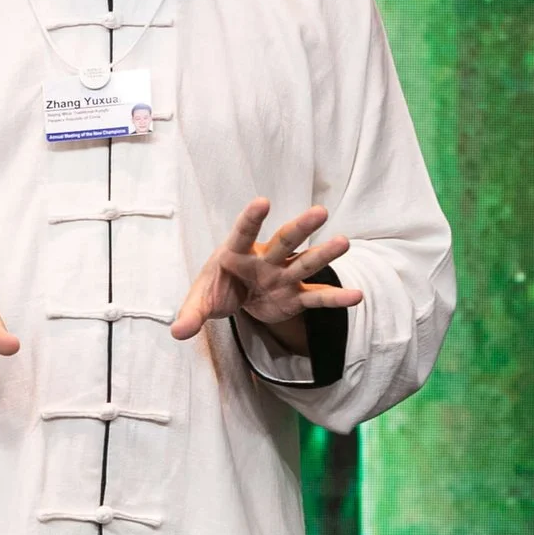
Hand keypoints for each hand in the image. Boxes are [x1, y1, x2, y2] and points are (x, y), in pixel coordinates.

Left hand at [170, 198, 362, 341]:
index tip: (262, 202)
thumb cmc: (217, 289)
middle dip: (301, 227)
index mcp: (236, 252)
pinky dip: (335, 299)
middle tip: (320, 212)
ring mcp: (283, 276)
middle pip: (284, 240)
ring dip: (323, 254)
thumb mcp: (200, 302)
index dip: (251, 218)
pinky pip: (317, 297)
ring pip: (305, 263)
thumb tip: (177, 332)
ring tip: (344, 242)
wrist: (236, 298)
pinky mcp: (295, 297)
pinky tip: (356, 297)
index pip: (243, 232)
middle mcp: (264, 259)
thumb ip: (190, 314)